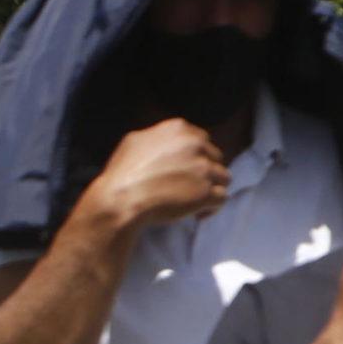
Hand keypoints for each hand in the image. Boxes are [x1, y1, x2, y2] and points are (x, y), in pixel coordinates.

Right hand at [92, 118, 231, 229]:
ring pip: (223, 177)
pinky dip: (212, 208)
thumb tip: (167, 140)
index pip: (203, 141)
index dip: (196, 158)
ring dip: (211, 189)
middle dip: (205, 173)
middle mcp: (196, 145)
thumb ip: (156, 136)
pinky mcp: (207, 192)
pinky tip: (198, 214)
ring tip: (194, 201)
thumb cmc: (121, 174)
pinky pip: (222, 198)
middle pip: (215, 158)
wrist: (119, 200)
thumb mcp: (134, 142)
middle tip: (189, 188)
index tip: (186, 171)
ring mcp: (204, 168)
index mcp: (180, 129)